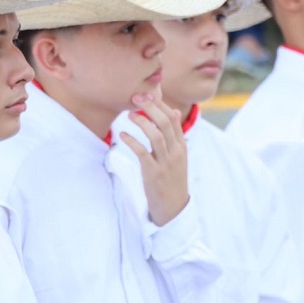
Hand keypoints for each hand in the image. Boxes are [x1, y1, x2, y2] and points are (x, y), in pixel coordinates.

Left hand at [118, 93, 189, 226]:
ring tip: (129, 115)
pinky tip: (122, 135)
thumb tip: (173, 111)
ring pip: (156, 135)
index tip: (147, 95)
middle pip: (165, 123)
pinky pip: (142, 153)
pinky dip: (132, 141)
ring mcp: (165, 163)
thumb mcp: (178, 155)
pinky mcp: (153, 173)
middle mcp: (175, 152)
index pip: (172, 119)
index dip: (159, 105)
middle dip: (151, 108)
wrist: (173, 207)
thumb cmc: (172, 179)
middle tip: (136, 98)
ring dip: (142, 122)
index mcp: (181, 146)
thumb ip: (174, 135)